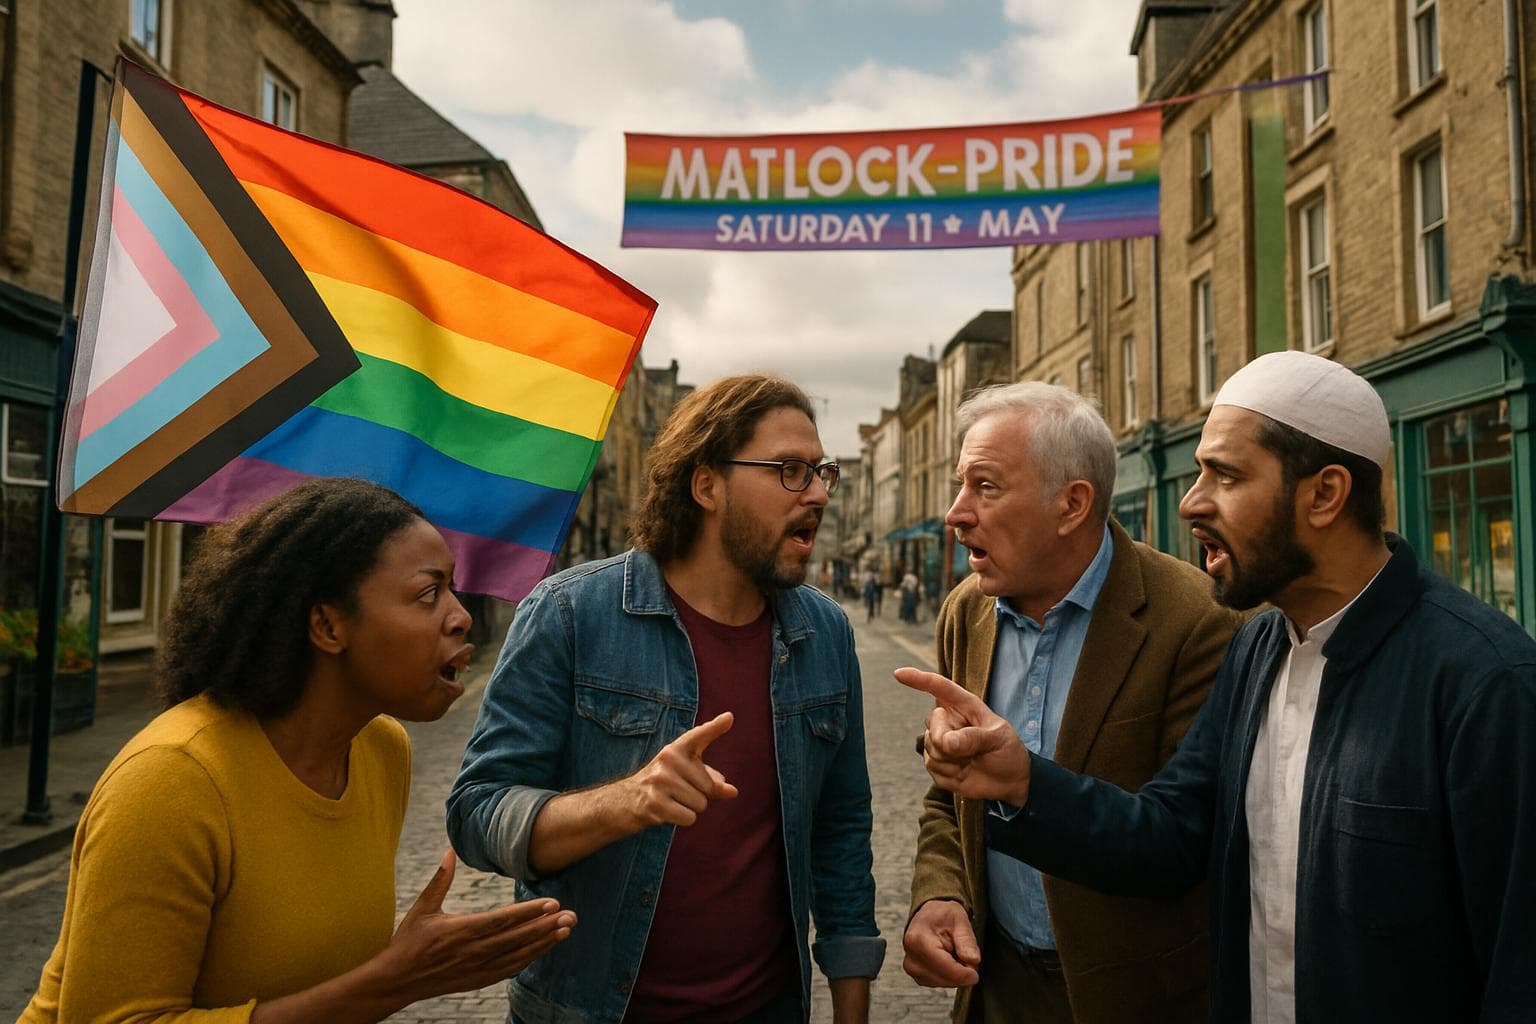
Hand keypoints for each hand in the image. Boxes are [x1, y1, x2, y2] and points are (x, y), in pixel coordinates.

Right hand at [381, 850, 575, 999]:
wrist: (396, 980)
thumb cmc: (408, 941)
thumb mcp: (422, 907)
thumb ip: (440, 879)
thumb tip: (450, 850)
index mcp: (460, 930)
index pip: (502, 920)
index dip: (529, 912)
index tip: (552, 903)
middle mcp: (472, 951)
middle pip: (516, 938)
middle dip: (546, 926)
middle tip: (570, 916)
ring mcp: (477, 968)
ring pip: (517, 955)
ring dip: (543, 943)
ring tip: (565, 930)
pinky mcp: (478, 980)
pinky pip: (509, 969)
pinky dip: (528, 958)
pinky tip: (544, 948)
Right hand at [622, 711, 738, 828]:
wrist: (626, 800)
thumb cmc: (664, 784)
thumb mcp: (686, 775)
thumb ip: (711, 780)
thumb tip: (733, 792)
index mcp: (676, 749)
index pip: (698, 736)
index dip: (715, 727)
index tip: (729, 717)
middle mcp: (668, 760)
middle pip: (709, 787)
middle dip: (700, 796)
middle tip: (679, 792)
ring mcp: (660, 781)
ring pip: (700, 804)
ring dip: (691, 808)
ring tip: (672, 801)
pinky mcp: (655, 803)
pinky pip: (689, 818)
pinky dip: (683, 819)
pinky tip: (667, 812)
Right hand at [895, 667, 1030, 805]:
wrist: (1009, 781)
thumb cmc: (1006, 751)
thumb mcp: (997, 739)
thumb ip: (972, 738)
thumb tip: (947, 742)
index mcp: (964, 705)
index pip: (939, 687)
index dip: (919, 679)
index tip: (899, 674)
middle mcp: (948, 720)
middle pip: (933, 723)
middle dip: (947, 739)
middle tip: (972, 751)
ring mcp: (939, 741)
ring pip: (930, 747)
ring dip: (952, 760)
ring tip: (972, 761)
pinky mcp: (935, 762)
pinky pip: (931, 766)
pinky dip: (949, 774)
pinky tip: (964, 772)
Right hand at [903, 899, 980, 987]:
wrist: (928, 916)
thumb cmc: (942, 915)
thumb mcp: (960, 919)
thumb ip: (966, 940)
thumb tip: (973, 960)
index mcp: (919, 940)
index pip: (946, 968)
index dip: (965, 974)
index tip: (976, 972)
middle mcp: (911, 958)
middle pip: (945, 978)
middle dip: (962, 972)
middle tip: (966, 955)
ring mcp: (912, 969)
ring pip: (944, 983)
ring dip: (956, 974)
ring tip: (955, 954)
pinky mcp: (917, 976)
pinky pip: (940, 984)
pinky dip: (949, 976)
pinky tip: (949, 960)